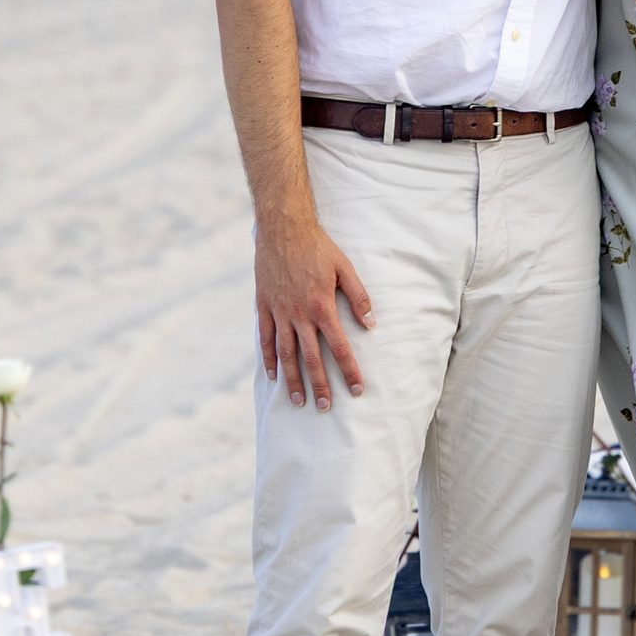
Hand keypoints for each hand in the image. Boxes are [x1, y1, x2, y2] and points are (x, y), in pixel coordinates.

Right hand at [255, 214, 372, 410]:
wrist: (282, 227)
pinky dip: (268, 359)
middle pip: (310, 358)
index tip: (356, 390)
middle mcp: (299, 314)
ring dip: (292, 380)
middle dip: (320, 385)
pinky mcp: (264, 306)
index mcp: (322, 306)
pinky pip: (265, 338)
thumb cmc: (317, 246)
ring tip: (298, 401)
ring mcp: (279, 311)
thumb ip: (359, 296)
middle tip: (326, 407)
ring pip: (285, 354)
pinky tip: (274, 375)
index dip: (349, 371)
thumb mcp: (345, 267)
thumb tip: (371, 324)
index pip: (339, 347)